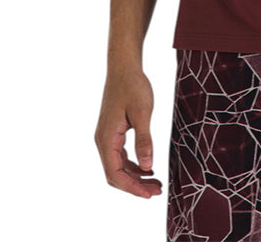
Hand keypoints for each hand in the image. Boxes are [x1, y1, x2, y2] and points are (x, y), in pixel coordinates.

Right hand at [94, 63, 163, 198]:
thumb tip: (148, 166)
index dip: (132, 188)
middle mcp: (103, 140)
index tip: (150, 194)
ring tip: (156, 182)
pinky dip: (133, 165)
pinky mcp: (113, 132)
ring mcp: (106, 136)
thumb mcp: (142, 112)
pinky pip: (120, 156)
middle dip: (135, 186)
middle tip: (157, 191)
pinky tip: (148, 167)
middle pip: (115, 174)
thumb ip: (144, 140)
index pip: (115, 174)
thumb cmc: (133, 86)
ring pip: (118, 166)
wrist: (124, 66)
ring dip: (136, 177)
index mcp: (107, 138)